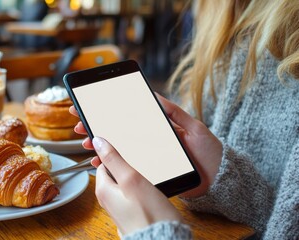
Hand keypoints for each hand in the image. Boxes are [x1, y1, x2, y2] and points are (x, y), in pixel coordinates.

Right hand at [69, 94, 222, 197]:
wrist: (220, 178)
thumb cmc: (208, 151)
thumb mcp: (193, 127)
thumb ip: (174, 112)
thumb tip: (154, 94)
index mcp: (157, 130)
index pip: (129, 119)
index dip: (110, 113)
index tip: (91, 107)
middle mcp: (148, 143)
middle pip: (118, 135)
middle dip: (97, 128)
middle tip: (80, 125)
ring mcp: (147, 158)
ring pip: (118, 151)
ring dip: (99, 145)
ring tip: (86, 141)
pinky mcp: (150, 173)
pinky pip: (126, 168)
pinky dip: (110, 164)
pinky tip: (99, 161)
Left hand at [92, 136, 182, 235]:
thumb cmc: (148, 215)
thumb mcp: (130, 179)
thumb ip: (113, 159)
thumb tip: (98, 141)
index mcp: (103, 190)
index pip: (103, 162)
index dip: (113, 153)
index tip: (125, 147)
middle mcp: (109, 199)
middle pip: (114, 172)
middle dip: (126, 163)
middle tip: (140, 160)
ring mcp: (121, 206)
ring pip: (125, 182)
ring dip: (136, 174)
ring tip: (148, 173)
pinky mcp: (134, 212)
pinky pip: (134, 192)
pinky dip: (142, 186)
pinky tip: (152, 186)